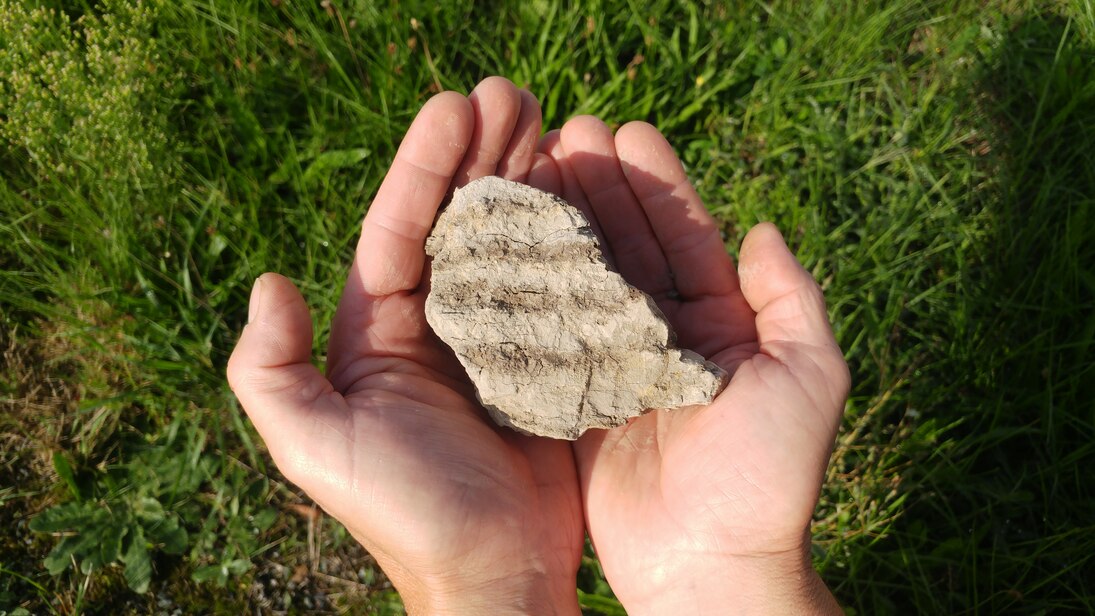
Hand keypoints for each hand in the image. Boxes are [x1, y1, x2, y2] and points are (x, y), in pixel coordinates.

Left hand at [227, 78, 583, 614]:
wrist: (494, 574)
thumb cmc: (404, 514)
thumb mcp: (314, 447)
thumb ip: (269, 370)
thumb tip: (272, 282)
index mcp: (379, 330)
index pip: (399, 227)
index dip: (425, 164)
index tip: (455, 106)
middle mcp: (436, 322)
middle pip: (457, 217)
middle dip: (482, 151)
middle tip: (515, 93)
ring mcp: (497, 336)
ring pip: (509, 238)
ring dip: (528, 177)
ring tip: (553, 120)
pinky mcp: (549, 357)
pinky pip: (559, 282)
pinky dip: (571, 234)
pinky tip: (587, 191)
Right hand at [538, 117, 849, 613]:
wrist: (710, 567)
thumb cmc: (768, 478)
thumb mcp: (808, 378)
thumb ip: (791, 301)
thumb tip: (762, 227)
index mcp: (723, 325)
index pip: (687, 237)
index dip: (659, 184)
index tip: (627, 131)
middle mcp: (667, 338)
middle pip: (630, 248)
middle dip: (601, 189)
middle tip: (565, 133)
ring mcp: (618, 368)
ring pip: (588, 282)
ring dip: (565, 226)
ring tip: (532, 172)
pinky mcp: (577, 403)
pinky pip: (554, 337)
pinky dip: (534, 292)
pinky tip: (508, 249)